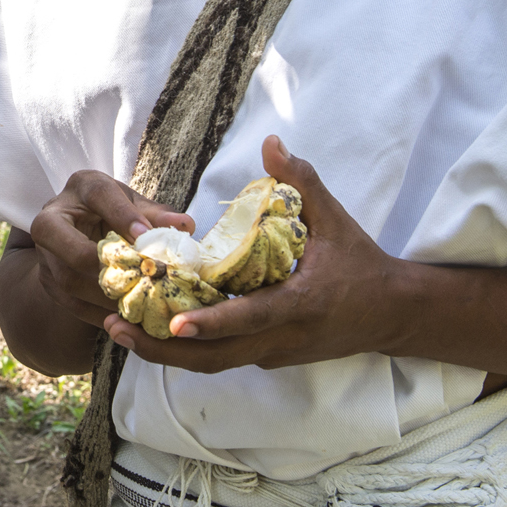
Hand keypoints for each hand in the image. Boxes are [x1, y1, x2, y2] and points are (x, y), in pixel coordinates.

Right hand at [29, 170, 195, 331]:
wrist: (85, 229)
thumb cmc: (118, 213)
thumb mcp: (137, 206)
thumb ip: (157, 215)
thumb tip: (186, 226)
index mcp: (82, 187)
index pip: (98, 194)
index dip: (122, 215)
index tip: (146, 235)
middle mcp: (53, 216)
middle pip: (56, 235)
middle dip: (95, 260)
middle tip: (135, 278)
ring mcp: (44, 252)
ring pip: (66, 277)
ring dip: (104, 295)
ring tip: (139, 304)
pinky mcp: (47, 280)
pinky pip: (71, 303)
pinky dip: (101, 314)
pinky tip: (128, 319)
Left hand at [99, 137, 411, 371]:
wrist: (392, 313)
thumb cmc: (361, 262)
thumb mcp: (335, 218)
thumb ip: (300, 180)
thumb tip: (271, 141)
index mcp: (300, 303)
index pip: (250, 318)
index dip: (211, 323)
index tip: (172, 322)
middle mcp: (283, 338)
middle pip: (216, 357)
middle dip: (163, 349)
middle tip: (114, 327)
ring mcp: (275, 354)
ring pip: (214, 364)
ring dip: (165, 354)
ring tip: (118, 331)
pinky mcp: (270, 358)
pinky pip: (224, 358)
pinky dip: (188, 349)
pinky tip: (152, 330)